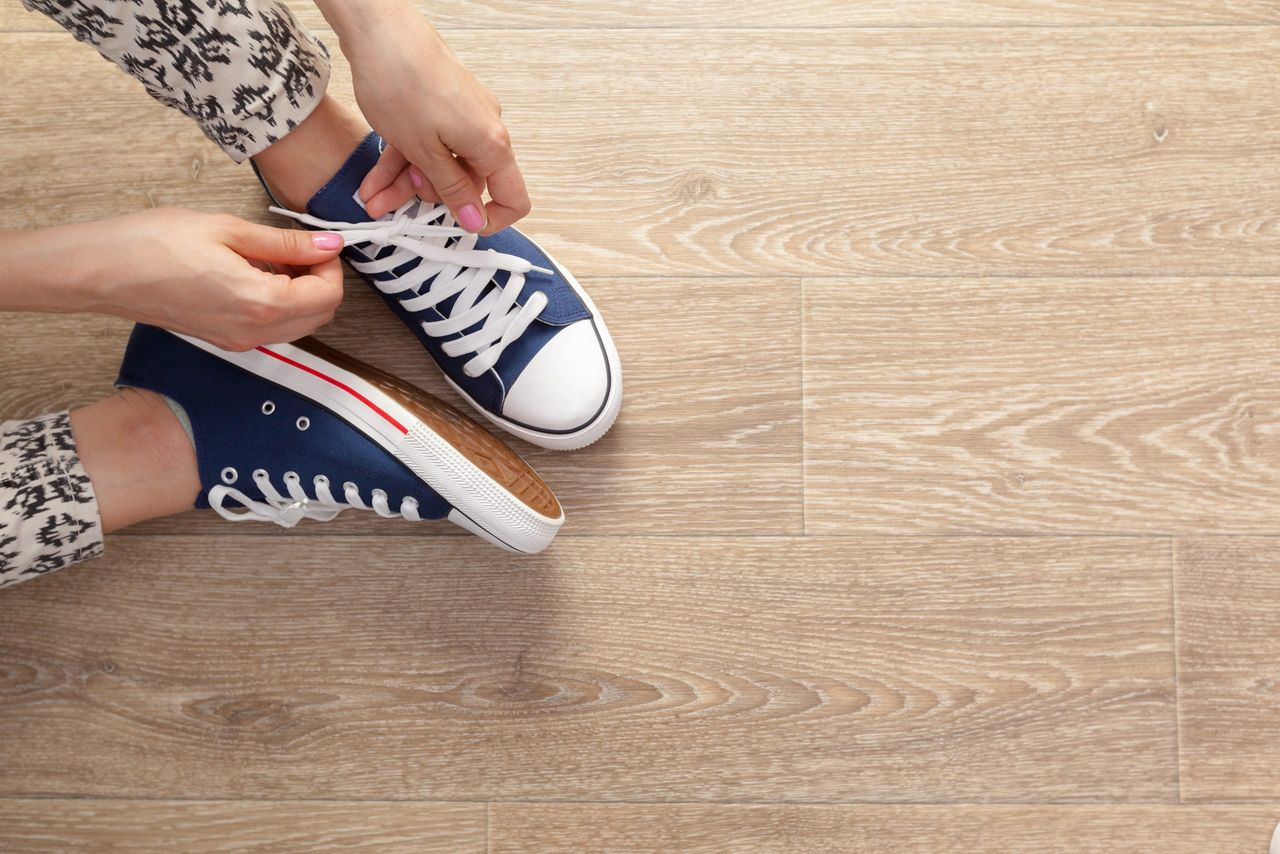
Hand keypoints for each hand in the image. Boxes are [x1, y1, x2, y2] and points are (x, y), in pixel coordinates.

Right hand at [80, 209, 344, 350]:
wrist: (102, 271)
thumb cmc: (154, 243)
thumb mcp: (228, 230)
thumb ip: (286, 243)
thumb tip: (329, 244)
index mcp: (261, 304)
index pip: (328, 295)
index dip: (332, 265)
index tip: (318, 241)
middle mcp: (254, 332)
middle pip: (321, 315)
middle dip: (323, 281)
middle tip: (302, 248)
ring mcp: (239, 340)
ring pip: (300, 325)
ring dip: (304, 294)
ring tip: (276, 258)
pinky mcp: (225, 339)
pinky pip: (273, 328)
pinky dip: (281, 304)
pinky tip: (257, 274)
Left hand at [332, 4, 530, 230]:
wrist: (379, 28)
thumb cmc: (402, 81)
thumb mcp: (424, 151)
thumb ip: (453, 189)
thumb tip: (476, 220)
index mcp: (490, 145)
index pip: (513, 197)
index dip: (490, 219)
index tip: (459, 227)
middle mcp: (483, 130)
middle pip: (466, 182)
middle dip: (427, 199)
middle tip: (393, 202)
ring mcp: (461, 115)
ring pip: (439, 163)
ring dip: (405, 184)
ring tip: (372, 197)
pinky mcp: (440, 104)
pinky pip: (426, 142)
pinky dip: (402, 160)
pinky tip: (374, 178)